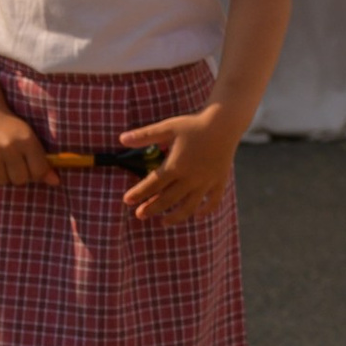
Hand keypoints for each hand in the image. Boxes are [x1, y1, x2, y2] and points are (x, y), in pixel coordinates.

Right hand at [0, 104, 50, 186]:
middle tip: (16, 166)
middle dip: (19, 176)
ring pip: (2, 181)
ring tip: (2, 163)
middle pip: (19, 180)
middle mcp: (8, 146)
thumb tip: (56, 183)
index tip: (33, 169)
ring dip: (3, 176)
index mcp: (26, 140)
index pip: (38, 171)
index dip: (38, 174)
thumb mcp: (31, 139)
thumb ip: (43, 162)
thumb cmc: (12, 130)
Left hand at [119, 108, 236, 224]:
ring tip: (163, 222)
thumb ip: (145, 135)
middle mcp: (190, 178)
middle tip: (139, 215)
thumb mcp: (167, 127)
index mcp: (176, 165)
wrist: (224, 122)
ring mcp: (206, 182)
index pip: (152, 184)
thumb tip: (121, 139)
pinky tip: (197, 214)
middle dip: (151, 208)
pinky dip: (206, 210)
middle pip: (167, 199)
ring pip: (189, 206)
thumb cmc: (193, 124)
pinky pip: (213, 201)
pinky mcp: (219, 181)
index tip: (127, 200)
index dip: (138, 193)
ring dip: (175, 217)